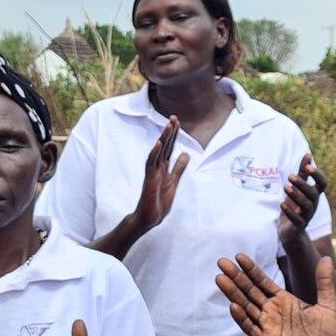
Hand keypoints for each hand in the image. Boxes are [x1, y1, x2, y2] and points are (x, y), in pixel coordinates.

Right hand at [132, 116, 189, 231]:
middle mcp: (157, 167)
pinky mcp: (149, 180)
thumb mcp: (173, 182)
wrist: (149, 218)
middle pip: (164, 146)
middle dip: (169, 132)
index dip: (173, 135)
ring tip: (168, 126)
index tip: (177, 121)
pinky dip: (154, 153)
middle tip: (174, 117)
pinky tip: (158, 143)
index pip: (169, 147)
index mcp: (163, 167)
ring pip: (158, 152)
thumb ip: (178, 168)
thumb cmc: (158, 201)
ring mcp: (152, 173)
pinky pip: (151, 164)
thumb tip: (186, 154)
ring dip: (163, 138)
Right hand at [215, 254, 335, 335]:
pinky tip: (233, 306)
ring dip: (233, 294)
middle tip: (221, 262)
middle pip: (250, 291)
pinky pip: (252, 329)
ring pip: (246, 307)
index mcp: (286, 301)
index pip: (264, 282)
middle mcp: (273, 312)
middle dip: (236, 277)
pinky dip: (242, 318)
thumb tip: (325, 257)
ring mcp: (269, 327)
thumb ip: (324, 282)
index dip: (251, 270)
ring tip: (220, 279)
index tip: (239, 256)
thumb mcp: (330, 305)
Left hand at [278, 154, 327, 243]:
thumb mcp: (298, 189)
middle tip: (289, 176)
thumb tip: (308, 155)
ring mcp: (307, 216)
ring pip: (306, 206)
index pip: (323, 183)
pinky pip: (297, 220)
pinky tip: (282, 204)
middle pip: (313, 194)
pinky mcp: (298, 226)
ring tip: (285, 187)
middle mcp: (313, 205)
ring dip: (296, 196)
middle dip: (302, 184)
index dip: (317, 175)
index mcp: (314, 195)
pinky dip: (290, 212)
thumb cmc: (295, 207)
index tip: (308, 166)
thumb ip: (303, 174)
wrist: (291, 233)